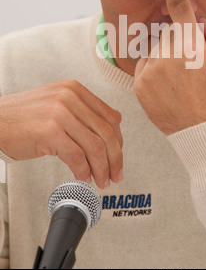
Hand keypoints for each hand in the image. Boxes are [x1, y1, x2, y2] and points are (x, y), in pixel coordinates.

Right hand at [0, 80, 122, 187]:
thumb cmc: (23, 116)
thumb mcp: (57, 103)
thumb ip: (84, 109)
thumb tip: (115, 120)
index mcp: (74, 89)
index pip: (110, 117)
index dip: (118, 142)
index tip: (117, 157)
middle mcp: (70, 97)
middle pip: (106, 132)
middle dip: (114, 159)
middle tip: (115, 175)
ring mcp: (59, 113)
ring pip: (94, 146)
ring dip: (101, 168)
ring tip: (101, 180)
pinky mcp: (49, 131)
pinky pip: (76, 156)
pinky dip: (83, 171)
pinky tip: (83, 177)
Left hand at [134, 0, 205, 134]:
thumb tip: (201, 24)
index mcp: (189, 44)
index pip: (179, 6)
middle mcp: (165, 54)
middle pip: (170, 33)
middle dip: (182, 41)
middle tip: (197, 67)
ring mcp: (149, 71)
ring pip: (157, 49)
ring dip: (168, 56)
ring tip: (184, 81)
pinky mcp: (139, 86)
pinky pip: (146, 65)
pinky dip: (157, 69)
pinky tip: (172, 87)